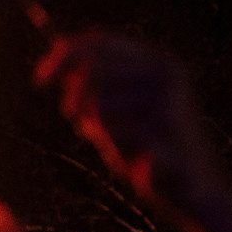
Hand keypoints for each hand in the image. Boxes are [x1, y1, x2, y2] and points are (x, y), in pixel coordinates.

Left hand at [34, 33, 219, 211]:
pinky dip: (118, 151)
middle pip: (94, 70)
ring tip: (122, 143)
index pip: (102, 43)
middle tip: (74, 117)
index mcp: (158, 62)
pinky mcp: (166, 135)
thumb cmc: (147, 148)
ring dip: (100, 130)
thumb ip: (92, 85)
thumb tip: (56, 53)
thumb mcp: (115, 112)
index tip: (40, 79)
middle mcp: (167, 74)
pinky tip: (139, 159)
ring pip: (100, 106)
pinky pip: (116, 137)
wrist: (192, 188)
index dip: (65, 55)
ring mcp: (168, 102)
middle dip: (75, 96)